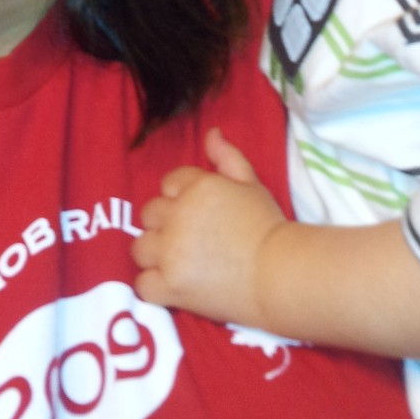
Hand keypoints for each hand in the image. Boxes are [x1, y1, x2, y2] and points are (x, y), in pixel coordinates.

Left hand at [132, 127, 284, 327]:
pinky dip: (154, 286)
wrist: (280, 274)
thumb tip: (210, 133)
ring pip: (139, 247)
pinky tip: (173, 285)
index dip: (181, 197)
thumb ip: (227, 156)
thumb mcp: (251, 183)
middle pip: (149, 213)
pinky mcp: (170, 285)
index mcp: (197, 187)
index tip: (199, 214)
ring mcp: (170, 252)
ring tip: (179, 262)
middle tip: (189, 239)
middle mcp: (178, 216)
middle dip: (165, 224)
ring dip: (155, 254)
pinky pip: (142, 284)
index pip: (169, 182)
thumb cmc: (268, 226)